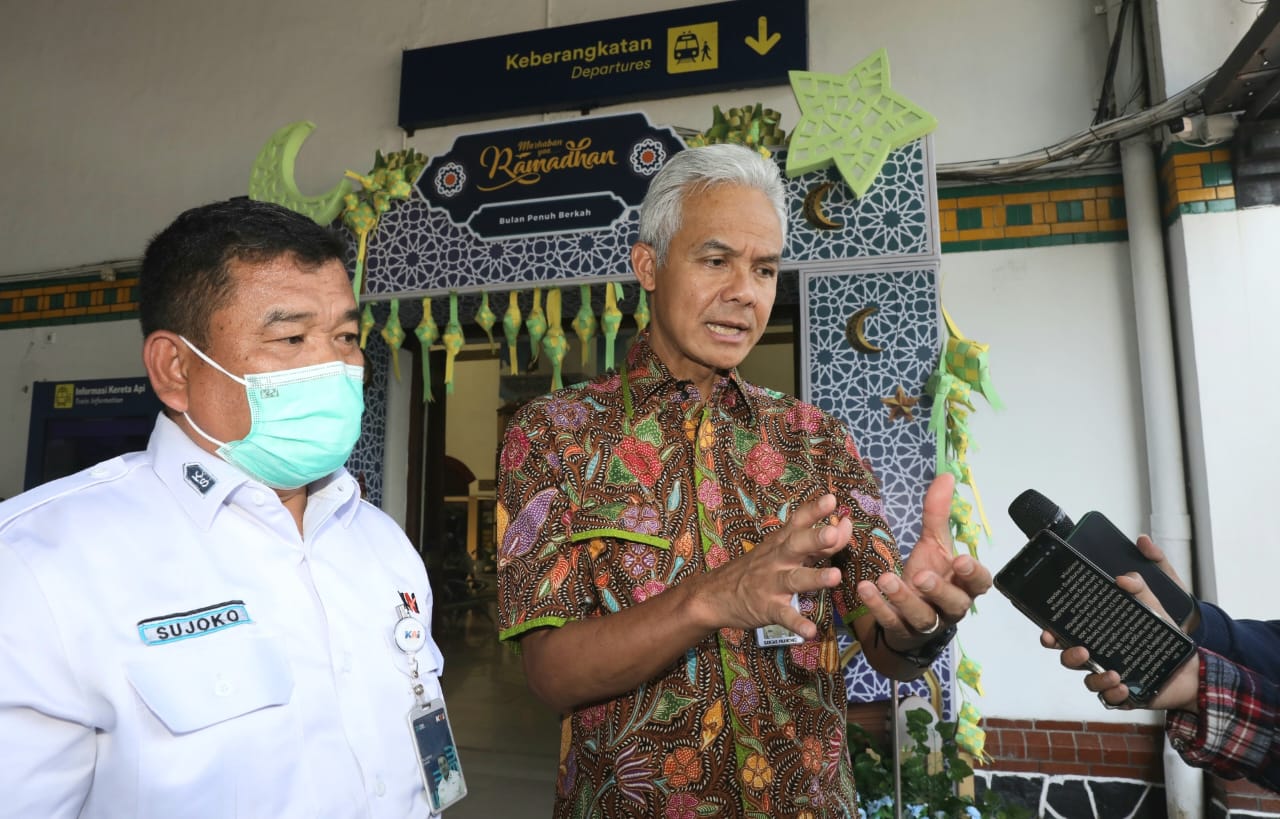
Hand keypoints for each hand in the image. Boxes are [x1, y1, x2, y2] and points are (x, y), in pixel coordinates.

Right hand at [695, 493, 848, 639]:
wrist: (715, 594)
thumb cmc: (756, 568)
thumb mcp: (780, 550)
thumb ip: (816, 541)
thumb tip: (846, 525)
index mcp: (780, 543)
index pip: (797, 522)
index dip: (814, 511)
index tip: (831, 500)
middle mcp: (776, 559)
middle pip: (796, 545)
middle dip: (814, 538)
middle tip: (832, 532)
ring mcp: (770, 584)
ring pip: (794, 579)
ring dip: (815, 577)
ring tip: (835, 577)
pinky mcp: (766, 607)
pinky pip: (783, 615)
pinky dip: (796, 623)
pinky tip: (810, 631)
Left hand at [857, 472, 991, 650]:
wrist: (908, 615)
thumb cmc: (929, 574)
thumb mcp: (934, 544)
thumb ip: (938, 514)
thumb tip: (945, 475)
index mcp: (964, 584)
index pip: (980, 583)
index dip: (974, 574)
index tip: (960, 559)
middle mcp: (950, 607)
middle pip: (954, 603)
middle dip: (939, 590)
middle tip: (921, 575)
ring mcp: (927, 623)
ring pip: (922, 616)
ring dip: (904, 598)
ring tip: (885, 578)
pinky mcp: (902, 632)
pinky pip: (891, 623)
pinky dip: (878, 607)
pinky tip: (865, 589)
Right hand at [1043, 571, 1199, 711]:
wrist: (1190, 668)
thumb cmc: (1163, 637)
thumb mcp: (1153, 609)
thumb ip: (1140, 590)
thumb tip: (1124, 579)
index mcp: (1097, 636)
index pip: (1066, 634)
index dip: (1051, 635)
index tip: (1048, 632)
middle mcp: (1097, 657)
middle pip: (1069, 658)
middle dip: (1068, 656)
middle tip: (1082, 651)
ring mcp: (1108, 677)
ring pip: (1089, 681)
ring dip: (1097, 679)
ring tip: (1113, 673)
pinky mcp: (1123, 695)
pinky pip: (1110, 700)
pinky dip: (1114, 695)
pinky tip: (1123, 688)